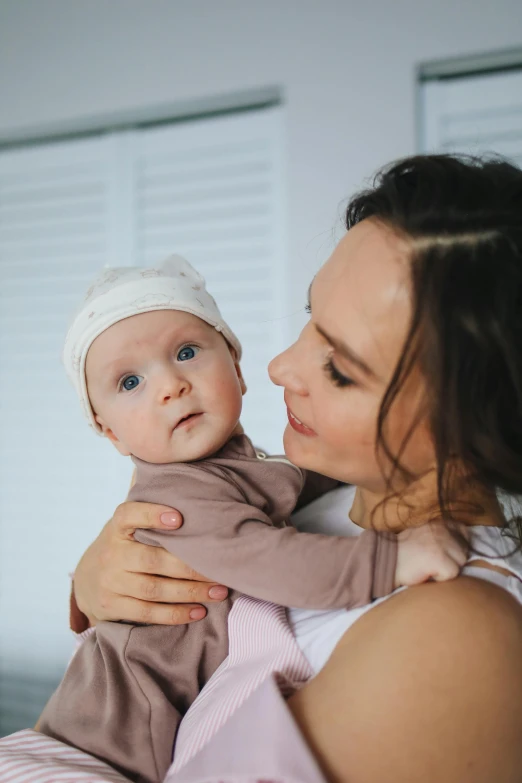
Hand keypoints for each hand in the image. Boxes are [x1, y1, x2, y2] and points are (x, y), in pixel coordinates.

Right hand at [73, 502, 228, 625]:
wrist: (85, 581)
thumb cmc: (122, 547)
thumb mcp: (127, 528)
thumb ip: (151, 516)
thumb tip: (191, 500)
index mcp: (116, 528)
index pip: (129, 515)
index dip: (151, 515)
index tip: (179, 518)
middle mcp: (111, 554)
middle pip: (153, 560)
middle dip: (190, 566)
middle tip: (221, 567)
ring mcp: (110, 582)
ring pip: (154, 589)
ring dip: (190, 592)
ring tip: (218, 591)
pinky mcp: (112, 607)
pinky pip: (148, 612)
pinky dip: (175, 614)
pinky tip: (198, 611)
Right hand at [394, 523, 468, 587]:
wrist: (384, 560)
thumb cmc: (403, 552)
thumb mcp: (423, 534)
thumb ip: (440, 535)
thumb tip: (462, 545)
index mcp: (438, 523)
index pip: (462, 531)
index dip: (458, 544)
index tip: (448, 552)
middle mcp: (441, 530)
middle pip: (464, 550)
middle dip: (453, 559)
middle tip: (433, 562)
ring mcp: (441, 543)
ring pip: (460, 562)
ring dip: (447, 569)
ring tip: (430, 567)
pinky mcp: (439, 558)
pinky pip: (452, 573)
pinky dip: (441, 577)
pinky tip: (427, 573)